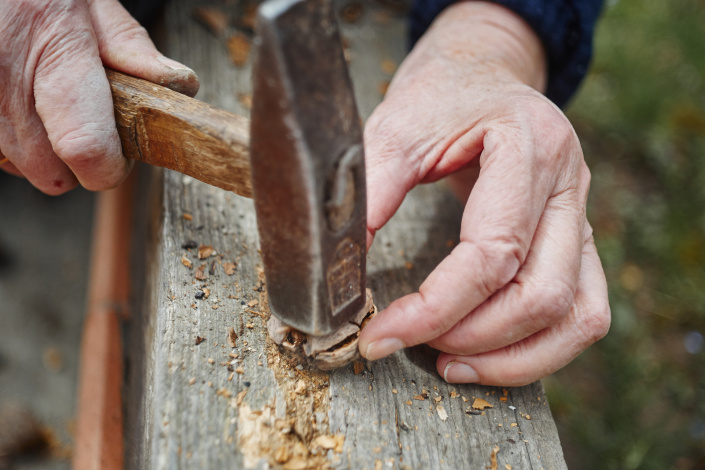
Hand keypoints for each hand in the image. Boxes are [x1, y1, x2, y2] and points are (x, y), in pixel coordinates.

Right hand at [0, 0, 198, 193]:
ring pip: (19, 166)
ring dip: (38, 148)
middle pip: (51, 171)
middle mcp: (6, 79)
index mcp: (56, 49)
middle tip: (84, 118)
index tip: (117, 160)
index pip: (86, 145)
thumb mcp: (90, 1)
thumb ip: (130, 46)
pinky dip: (10, 136)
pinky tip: (17, 102)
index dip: (107, 167)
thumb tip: (178, 85)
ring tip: (44, 100)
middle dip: (76, 159)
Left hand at [358, 1, 609, 385]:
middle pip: (540, 295)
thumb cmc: (443, 94)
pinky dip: (538, 349)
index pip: (492, 252)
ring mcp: (581, 217)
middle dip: (468, 337)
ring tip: (446, 364)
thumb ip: (371, 192)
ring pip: (575, 317)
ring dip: (509, 357)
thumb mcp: (397, 126)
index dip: (433, 307)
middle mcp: (570, 187)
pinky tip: (485, 355)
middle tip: (407, 343)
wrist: (485, 72)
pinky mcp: (577, 241)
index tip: (381, 333)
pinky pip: (583, 313)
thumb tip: (339, 270)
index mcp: (530, 148)